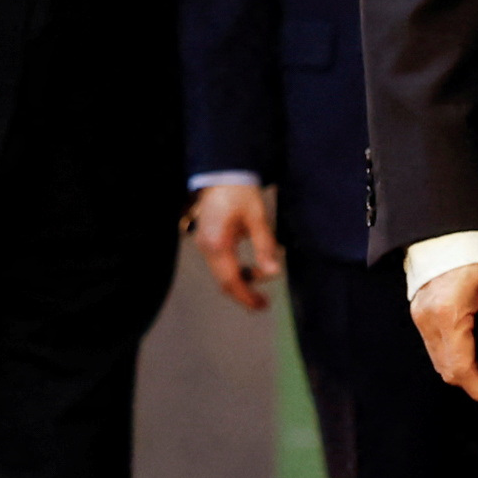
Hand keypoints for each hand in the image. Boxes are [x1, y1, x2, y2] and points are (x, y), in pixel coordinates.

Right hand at [188, 178, 284, 309]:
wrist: (221, 172)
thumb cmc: (239, 191)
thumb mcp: (257, 217)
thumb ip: (264, 245)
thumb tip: (274, 272)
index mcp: (218, 243)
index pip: (231, 280)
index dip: (247, 297)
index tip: (263, 305)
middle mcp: (206, 247)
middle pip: (224, 282)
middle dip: (244, 294)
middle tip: (263, 302)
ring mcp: (204, 244)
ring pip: (221, 274)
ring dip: (241, 281)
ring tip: (262, 279)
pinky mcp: (207, 240)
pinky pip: (220, 264)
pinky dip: (236, 270)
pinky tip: (252, 269)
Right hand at [413, 254, 477, 409]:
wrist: (446, 227)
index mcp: (449, 314)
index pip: (462, 367)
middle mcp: (428, 321)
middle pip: (450, 370)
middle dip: (477, 386)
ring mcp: (421, 319)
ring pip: (442, 362)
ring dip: (467, 374)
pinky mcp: (420, 314)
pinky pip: (437, 348)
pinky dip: (457, 360)